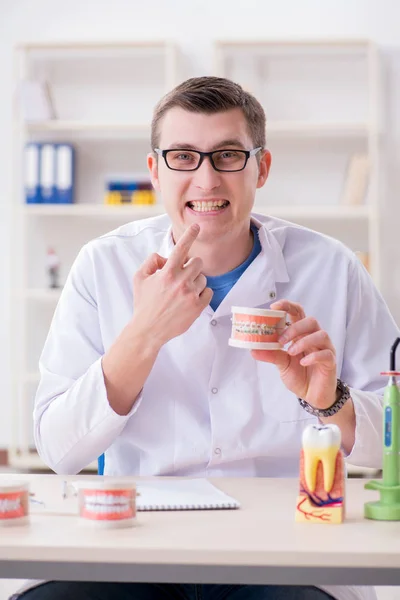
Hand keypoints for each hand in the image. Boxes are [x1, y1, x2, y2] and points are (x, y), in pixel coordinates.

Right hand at [132, 224, 212, 348]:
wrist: (148, 330)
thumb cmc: (143, 303)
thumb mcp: (139, 278)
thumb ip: (151, 262)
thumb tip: (164, 257)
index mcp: (166, 273)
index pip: (181, 248)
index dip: (190, 235)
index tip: (197, 226)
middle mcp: (180, 281)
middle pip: (197, 262)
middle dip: (192, 266)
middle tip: (183, 276)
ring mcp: (190, 294)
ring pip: (203, 278)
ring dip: (195, 281)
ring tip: (183, 292)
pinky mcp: (197, 307)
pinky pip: (208, 292)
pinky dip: (202, 293)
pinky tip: (190, 299)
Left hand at [251, 300, 336, 409]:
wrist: (312, 395)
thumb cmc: (300, 375)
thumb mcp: (282, 364)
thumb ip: (270, 354)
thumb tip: (252, 349)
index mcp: (302, 334)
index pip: (298, 313)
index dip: (288, 306)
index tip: (274, 307)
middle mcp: (315, 338)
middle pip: (311, 321)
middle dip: (295, 327)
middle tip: (281, 339)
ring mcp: (325, 349)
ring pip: (321, 334)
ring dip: (303, 341)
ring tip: (290, 352)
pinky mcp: (331, 362)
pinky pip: (326, 354)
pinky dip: (313, 356)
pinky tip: (303, 362)